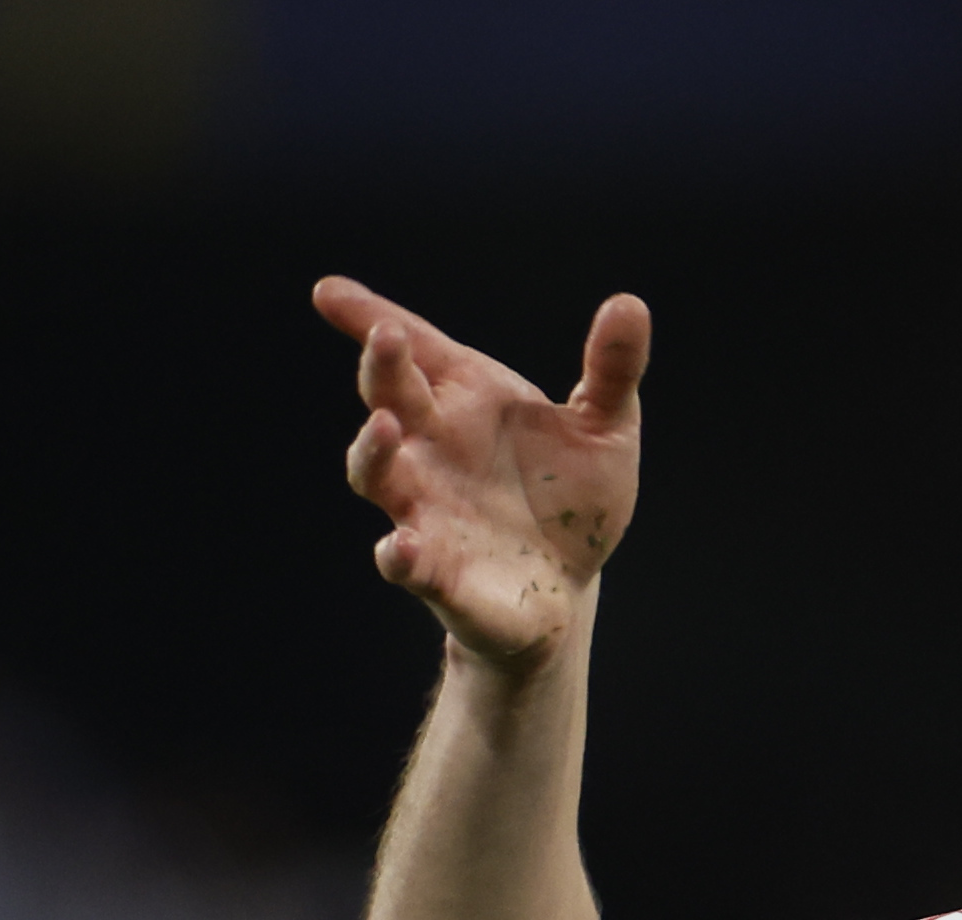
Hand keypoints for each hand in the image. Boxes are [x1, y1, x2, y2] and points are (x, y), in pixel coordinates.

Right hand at [313, 276, 647, 659]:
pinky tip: (400, 546)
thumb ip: (611, 372)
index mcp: (466, 400)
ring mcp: (426, 509)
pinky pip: (406, 564)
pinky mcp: (440, 575)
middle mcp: (432, 449)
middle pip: (389, 398)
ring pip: (376, 475)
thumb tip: (630, 304)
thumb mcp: (605, 430)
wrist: (570, 585)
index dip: (371, 316)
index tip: (331, 291)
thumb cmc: (571, 499)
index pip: (416, 348)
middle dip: (382, 367)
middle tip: (387, 336)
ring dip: (373, 451)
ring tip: (385, 427)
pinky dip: (398, 556)